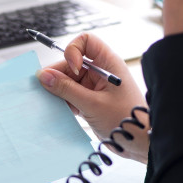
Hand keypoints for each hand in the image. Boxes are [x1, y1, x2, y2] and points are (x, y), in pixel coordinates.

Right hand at [36, 33, 149, 162]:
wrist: (138, 141)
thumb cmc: (123, 119)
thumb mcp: (91, 104)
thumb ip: (66, 89)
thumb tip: (43, 76)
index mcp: (108, 63)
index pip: (86, 41)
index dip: (73, 51)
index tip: (72, 69)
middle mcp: (101, 71)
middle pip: (72, 62)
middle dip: (59, 75)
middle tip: (47, 89)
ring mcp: (95, 85)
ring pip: (69, 79)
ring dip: (60, 90)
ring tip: (55, 103)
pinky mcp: (91, 99)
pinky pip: (71, 93)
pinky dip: (64, 100)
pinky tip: (63, 110)